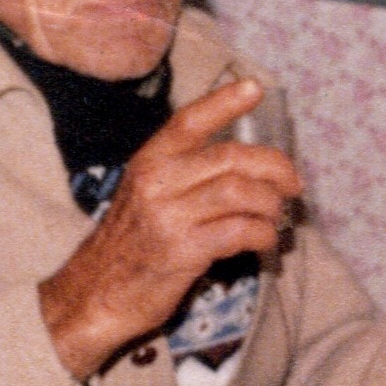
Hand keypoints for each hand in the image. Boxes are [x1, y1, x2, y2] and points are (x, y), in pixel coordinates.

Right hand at [39, 79, 302, 380]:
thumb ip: (186, 175)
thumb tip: (252, 168)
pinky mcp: (181, 251)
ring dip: (270, 205)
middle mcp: (156, 182)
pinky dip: (263, 235)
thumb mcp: (146, 196)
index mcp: (148, 162)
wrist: (92, 297)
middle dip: (275, 168)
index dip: (224, 102)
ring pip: (241, 192)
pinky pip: (240, 231)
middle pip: (232, 157)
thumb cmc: (130, 246)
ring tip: (275, 218)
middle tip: (293, 185)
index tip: (255, 89)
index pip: (189, 120)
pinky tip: (264, 242)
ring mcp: (168, 216)